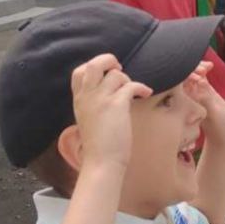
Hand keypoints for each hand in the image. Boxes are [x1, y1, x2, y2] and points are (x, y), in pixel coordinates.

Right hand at [70, 54, 149, 171]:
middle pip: (93, 64)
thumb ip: (93, 104)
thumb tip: (110, 94)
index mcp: (79, 101)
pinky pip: (131, 85)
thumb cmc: (98, 146)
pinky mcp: (116, 105)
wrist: (102, 162)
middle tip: (119, 69)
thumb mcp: (89, 120)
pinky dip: (141, 87)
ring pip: (115, 74)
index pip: (79, 72)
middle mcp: (87, 97)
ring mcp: (100, 99)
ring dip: (127, 79)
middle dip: (108, 60)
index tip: (106, 73)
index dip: (94, 66)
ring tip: (133, 92)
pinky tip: (146, 93)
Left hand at [187, 62, 224, 142]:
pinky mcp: (202, 89)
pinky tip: (210, 66)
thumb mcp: (213, 114)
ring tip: (209, 66)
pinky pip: (200, 75)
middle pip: (183, 76)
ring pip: (191, 74)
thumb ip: (207, 98)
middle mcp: (186, 96)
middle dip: (191, 68)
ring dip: (198, 67)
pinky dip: (204, 68)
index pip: (178, 83)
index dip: (185, 76)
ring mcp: (193, 91)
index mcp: (183, 102)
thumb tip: (200, 82)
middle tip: (204, 68)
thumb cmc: (218, 127)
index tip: (197, 75)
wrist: (224, 133)